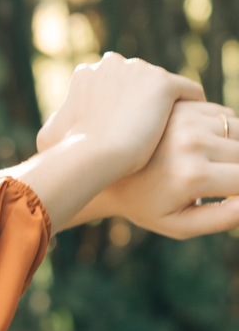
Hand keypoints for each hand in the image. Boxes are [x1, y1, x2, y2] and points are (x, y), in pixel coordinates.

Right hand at [36, 53, 204, 183]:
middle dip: (145, 101)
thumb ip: (58, 121)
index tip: (130, 127)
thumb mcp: (50, 134)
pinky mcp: (164, 84)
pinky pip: (190, 91)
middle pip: (139, 79)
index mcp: (87, 72)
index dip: (123, 105)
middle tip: (153, 131)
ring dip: (169, 104)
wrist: (95, 154)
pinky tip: (195, 127)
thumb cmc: (69, 150)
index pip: (114, 82)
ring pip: (164, 86)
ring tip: (179, 132)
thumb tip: (54, 127)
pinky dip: (193, 106)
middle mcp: (113, 63)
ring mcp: (140, 71)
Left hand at [71, 96, 238, 235]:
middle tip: (215, 180)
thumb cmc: (144, 204)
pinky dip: (223, 129)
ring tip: (210, 164)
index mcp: (194, 176)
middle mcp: (193, 142)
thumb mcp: (179, 224)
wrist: (104, 170)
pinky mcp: (182, 105)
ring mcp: (187, 119)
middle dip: (236, 169)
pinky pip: (223, 113)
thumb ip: (221, 219)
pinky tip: (204, 145)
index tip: (229, 192)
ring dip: (235, 147)